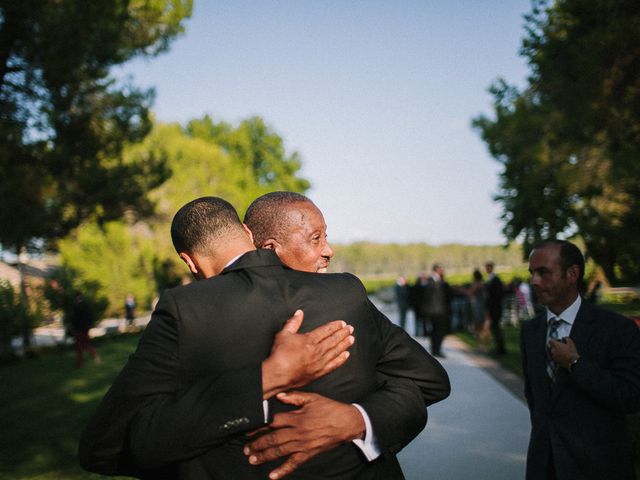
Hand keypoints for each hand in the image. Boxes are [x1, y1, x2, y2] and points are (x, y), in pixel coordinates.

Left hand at [244, 391, 364, 478]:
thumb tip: (279, 396)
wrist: (347, 423)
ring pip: (279, 452)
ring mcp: (303, 444)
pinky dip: (283, 471)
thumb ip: (294, 397)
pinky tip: (272, 476)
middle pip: (273, 439)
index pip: (272, 422)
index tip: (247, 429)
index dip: (258, 426)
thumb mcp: (313, 398)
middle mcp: (297, 432)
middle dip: (257, 444)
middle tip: (245, 448)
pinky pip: (294, 464)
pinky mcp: (309, 454)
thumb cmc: (330, 408)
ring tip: (252, 459)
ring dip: (264, 456)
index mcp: (297, 417)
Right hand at [262, 310, 353, 398]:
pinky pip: (333, 365)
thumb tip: (299, 313)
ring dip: (344, 344)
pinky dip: (341, 359)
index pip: (326, 331)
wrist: (278, 374)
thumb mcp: (284, 334)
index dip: (335, 326)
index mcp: (310, 339)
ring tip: (351, 339)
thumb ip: (293, 323)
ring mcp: (319, 362)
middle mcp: (317, 350)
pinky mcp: (319, 373)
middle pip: (333, 340)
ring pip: (336, 351)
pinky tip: (346, 355)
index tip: (342, 323)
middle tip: (350, 329)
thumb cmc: (279, 355)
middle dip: (343, 333)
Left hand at [549, 337, 579, 368]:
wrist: (573, 362)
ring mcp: (553, 356)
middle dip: (555, 346)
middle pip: (551, 346)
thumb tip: (564, 337)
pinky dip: (556, 356)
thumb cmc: (571, 352)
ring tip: (561, 352)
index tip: (558, 341)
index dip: (554, 340)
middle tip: (560, 347)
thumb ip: (566, 338)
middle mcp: (553, 350)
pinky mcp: (554, 360)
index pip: (550, 341)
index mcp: (555, 345)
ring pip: (552, 352)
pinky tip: (561, 356)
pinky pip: (553, 356)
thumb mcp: (571, 343)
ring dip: (555, 351)